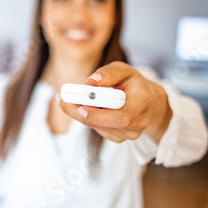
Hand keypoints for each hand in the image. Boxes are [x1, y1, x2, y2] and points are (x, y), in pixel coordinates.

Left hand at [56, 61, 171, 142]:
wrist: (146, 100)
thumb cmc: (132, 83)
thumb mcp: (123, 70)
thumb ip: (108, 73)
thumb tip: (91, 81)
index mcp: (143, 103)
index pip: (123, 116)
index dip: (101, 114)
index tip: (81, 106)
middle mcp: (139, 122)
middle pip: (107, 125)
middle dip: (82, 114)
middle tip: (62, 99)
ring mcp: (129, 134)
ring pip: (98, 128)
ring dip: (80, 114)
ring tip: (69, 98)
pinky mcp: (118, 138)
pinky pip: (97, 129)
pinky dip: (86, 117)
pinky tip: (83, 106)